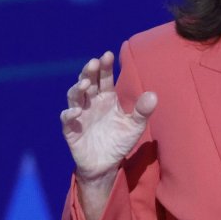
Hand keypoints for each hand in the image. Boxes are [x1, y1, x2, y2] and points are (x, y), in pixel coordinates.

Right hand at [61, 51, 157, 183]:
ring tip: (85, 83)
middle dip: (89, 72)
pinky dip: (69, 114)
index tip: (108, 54)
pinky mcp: (71, 130)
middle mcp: (91, 103)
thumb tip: (153, 95)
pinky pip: (67, 119)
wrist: (107, 164)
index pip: (104, 78)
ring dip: (78, 89)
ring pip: (74, 96)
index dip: (105, 67)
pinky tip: (76, 111)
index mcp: (106, 98)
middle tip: (94, 63)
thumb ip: (142, 111)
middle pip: (88, 82)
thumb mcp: (135, 126)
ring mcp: (80, 115)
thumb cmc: (120, 141)